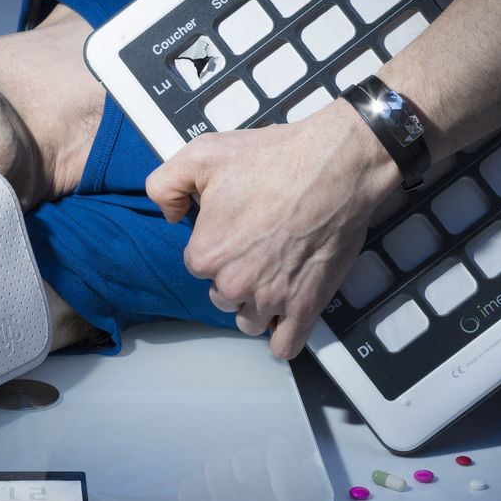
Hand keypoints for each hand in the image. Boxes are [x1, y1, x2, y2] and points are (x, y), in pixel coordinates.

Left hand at [145, 100, 397, 358]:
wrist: (335, 165)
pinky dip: (282, 335)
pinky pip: (284, 345)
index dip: (216, 245)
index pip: (198, 265)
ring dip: (257, 305)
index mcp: (206, 253)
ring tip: (274, 273)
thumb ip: (165, 185)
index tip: (235, 229)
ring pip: (249, 321)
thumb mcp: (200, 155)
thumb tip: (169, 214)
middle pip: (222, 295)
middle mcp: (234, 284)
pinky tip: (284, 315)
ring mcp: (271, 299)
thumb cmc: (275, 159)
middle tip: (259, 246)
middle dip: (235, 275)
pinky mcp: (306, 306)